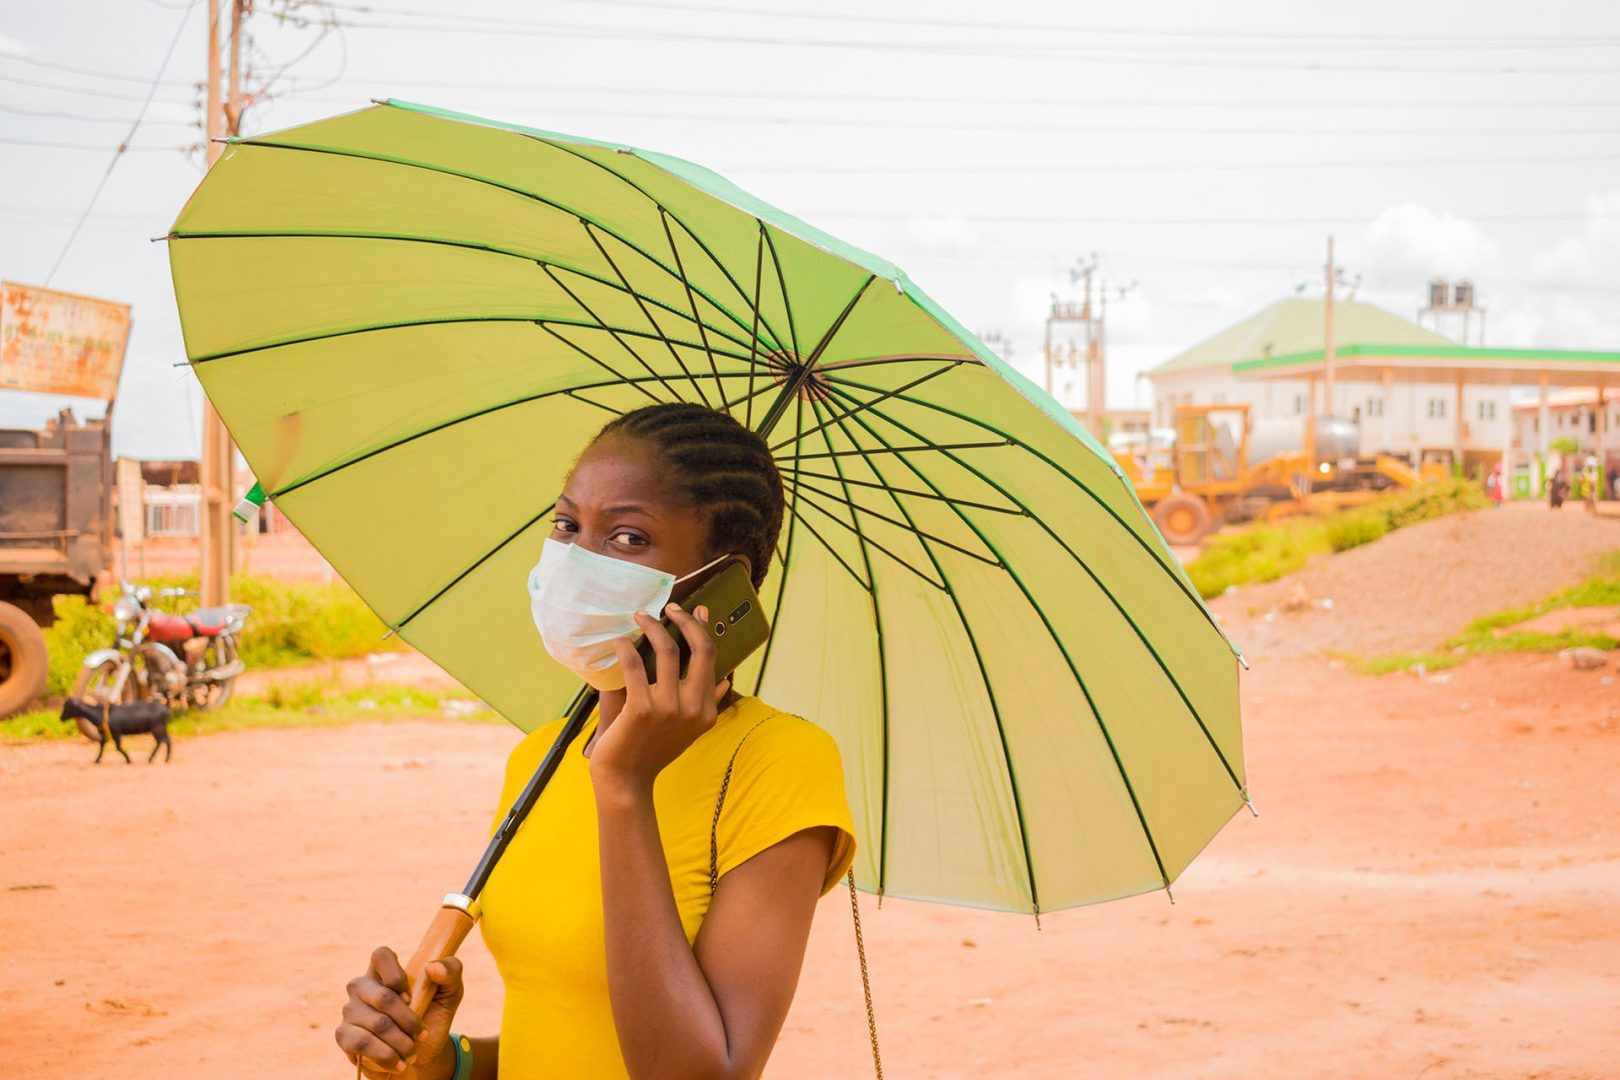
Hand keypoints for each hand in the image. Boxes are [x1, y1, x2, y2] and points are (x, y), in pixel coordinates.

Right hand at [335, 946, 463, 1078]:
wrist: (422, 1056)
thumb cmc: (433, 1016)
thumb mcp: (450, 993)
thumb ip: (450, 971)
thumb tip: (431, 967)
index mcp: (384, 970)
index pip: (381, 955)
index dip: (396, 975)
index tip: (410, 997)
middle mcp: (362, 986)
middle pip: (384, 997)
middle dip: (410, 1021)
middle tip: (422, 1034)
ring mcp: (350, 1010)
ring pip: (378, 1024)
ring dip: (402, 1042)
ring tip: (413, 1052)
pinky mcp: (343, 1035)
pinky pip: (363, 1043)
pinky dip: (387, 1056)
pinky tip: (399, 1063)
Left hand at [592, 603, 730, 796]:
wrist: (626, 781)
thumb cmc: (651, 752)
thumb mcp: (687, 730)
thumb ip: (705, 703)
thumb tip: (725, 680)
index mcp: (707, 711)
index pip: (712, 659)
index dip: (703, 630)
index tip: (697, 611)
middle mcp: (694, 708)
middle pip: (701, 648)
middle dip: (686, 620)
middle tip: (670, 608)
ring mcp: (669, 708)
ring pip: (667, 650)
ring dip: (652, 626)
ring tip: (639, 616)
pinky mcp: (642, 709)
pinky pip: (634, 665)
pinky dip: (625, 648)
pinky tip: (619, 642)